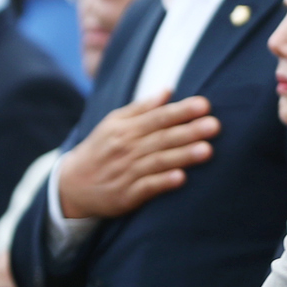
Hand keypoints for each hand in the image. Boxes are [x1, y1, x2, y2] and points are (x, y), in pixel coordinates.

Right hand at [54, 92, 217, 220]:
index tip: (204, 105)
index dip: (181, 111)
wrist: (71, 185)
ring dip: (183, 156)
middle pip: (162, 138)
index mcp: (125, 129)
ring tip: (207, 150)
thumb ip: (142, 108)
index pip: (158, 117)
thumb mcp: (113, 124)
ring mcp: (126, 173)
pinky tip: (181, 178)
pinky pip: (147, 188)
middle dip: (189, 131)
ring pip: (158, 162)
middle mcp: (126, 149)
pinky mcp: (126, 195)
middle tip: (214, 125)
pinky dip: (163, 182)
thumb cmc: (100, 149)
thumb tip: (168, 90)